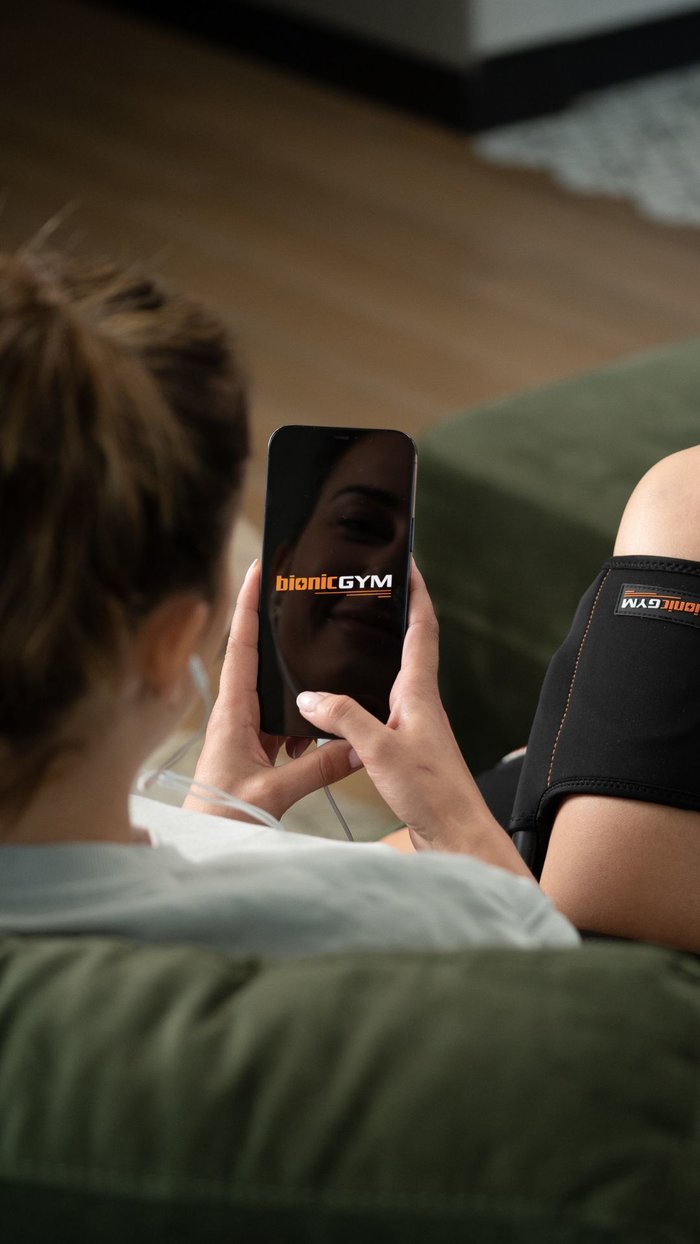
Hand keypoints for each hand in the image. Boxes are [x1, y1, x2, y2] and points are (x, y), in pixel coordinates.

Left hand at [185, 560, 358, 821]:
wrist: (202, 848)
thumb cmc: (221, 819)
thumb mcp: (273, 793)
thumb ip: (317, 768)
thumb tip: (359, 745)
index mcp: (232, 714)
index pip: (240, 646)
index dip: (248, 605)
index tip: (259, 568)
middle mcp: (236, 716)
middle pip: (259, 659)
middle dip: (279, 629)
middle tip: (303, 597)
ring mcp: (245, 734)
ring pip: (277, 695)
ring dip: (300, 681)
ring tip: (329, 659)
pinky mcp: (254, 753)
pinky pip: (283, 724)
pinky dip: (306, 720)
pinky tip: (328, 726)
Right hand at [297, 562, 530, 875]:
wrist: (458, 838)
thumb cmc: (433, 794)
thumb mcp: (381, 751)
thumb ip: (344, 719)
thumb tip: (308, 695)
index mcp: (420, 694)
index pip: (422, 628)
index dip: (415, 593)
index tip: (405, 562)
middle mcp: (419, 704)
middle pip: (407, 648)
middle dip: (390, 617)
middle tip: (363, 593)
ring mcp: (413, 727)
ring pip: (390, 680)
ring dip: (371, 658)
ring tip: (340, 641)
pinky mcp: (404, 750)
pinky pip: (378, 712)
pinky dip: (357, 699)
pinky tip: (335, 708)